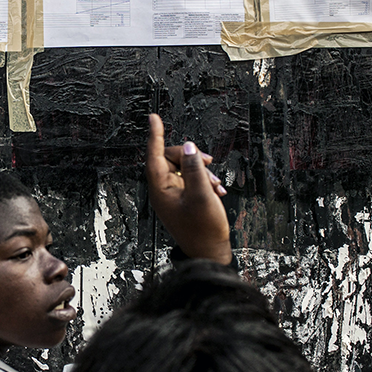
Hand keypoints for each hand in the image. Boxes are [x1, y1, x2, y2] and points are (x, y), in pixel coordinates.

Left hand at [146, 113, 231, 264]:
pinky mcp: (184, 197)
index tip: (154, 118)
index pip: (155, 155)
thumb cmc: (203, 230)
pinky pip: (191, 179)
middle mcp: (164, 189)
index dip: (156, 135)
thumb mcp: (202, 195)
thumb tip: (189, 148)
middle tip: (208, 163)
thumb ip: (194, 169)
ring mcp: (174, 193)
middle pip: (172, 158)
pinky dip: (205, 181)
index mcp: (161, 189)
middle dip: (192, 158)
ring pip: (184, 167)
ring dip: (202, 171)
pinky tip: (217, 191)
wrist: (210, 252)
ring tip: (216, 185)